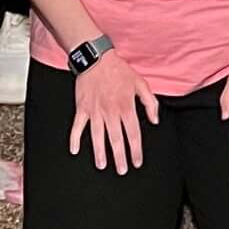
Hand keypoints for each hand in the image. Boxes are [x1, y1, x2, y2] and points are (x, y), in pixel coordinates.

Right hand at [69, 50, 160, 174]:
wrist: (97, 58)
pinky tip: (74, 150)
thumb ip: (150, 103)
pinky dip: (75, 138)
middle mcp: (111, 112)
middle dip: (119, 157)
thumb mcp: (141, 83)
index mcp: (126, 107)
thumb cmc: (119, 71)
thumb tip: (154, 121)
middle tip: (121, 170)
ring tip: (102, 165)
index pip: (133, 134)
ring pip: (98, 136)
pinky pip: (77, 126)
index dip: (136, 150)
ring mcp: (95, 111)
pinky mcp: (82, 108)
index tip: (137, 162)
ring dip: (100, 152)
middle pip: (116, 139)